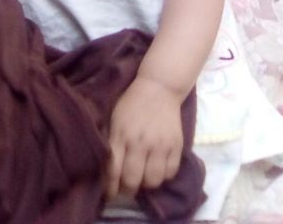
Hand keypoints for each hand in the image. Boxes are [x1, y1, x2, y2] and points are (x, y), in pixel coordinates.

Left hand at [106, 76, 183, 198]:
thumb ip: (111, 143)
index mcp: (121, 135)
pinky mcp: (176, 145)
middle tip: (128, 186)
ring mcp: (160, 144)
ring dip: (147, 183)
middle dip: (128, 189)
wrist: (159, 88)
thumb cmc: (132, 104)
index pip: (113, 171)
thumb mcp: (115, 120)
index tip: (110, 193)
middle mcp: (140, 142)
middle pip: (133, 180)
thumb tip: (106, 171)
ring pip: (153, 181)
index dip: (110, 188)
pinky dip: (164, 175)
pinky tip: (158, 168)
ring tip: (144, 176)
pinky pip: (171, 172)